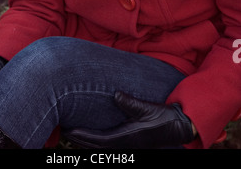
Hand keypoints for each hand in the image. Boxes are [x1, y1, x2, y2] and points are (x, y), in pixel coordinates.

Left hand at [64, 91, 194, 148]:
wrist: (178, 127)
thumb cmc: (163, 118)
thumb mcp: (147, 108)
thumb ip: (130, 103)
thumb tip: (115, 94)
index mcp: (127, 137)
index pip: (100, 140)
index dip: (84, 136)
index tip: (70, 130)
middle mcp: (125, 145)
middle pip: (97, 147)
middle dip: (80, 140)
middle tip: (64, 131)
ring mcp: (128, 146)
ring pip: (102, 148)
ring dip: (86, 142)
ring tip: (73, 134)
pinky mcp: (130, 143)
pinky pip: (108, 147)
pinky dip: (96, 143)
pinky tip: (92, 137)